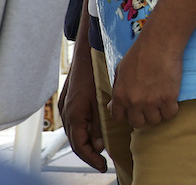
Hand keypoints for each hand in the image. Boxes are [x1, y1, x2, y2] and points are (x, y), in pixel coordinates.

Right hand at [60, 55, 107, 172]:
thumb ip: (99, 123)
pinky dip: (83, 132)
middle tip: (103, 162)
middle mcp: (67, 114)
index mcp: (75, 115)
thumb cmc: (96, 75)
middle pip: (75, 142)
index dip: (91, 159)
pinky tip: (94, 134)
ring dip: (85, 144)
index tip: (103, 166)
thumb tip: (99, 146)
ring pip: (74, 133)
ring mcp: (65, 108)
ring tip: (100, 152)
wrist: (86, 55)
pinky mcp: (68, 103)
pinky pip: (74, 124)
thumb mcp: (101, 100)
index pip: (80, 146)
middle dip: (89, 154)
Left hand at [108, 37, 180, 128]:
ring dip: (158, 113)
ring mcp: (151, 102)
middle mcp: (134, 102)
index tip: (134, 109)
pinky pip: (170, 113)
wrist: (160, 44)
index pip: (119, 117)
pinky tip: (172, 100)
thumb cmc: (140, 53)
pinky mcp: (168, 98)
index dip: (127, 114)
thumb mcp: (121, 70)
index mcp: (120, 95)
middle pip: (138, 123)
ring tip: (162, 102)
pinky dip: (172, 109)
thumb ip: (117, 89)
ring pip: (155, 121)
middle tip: (150, 105)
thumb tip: (113, 104)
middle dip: (143, 116)